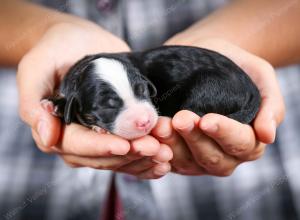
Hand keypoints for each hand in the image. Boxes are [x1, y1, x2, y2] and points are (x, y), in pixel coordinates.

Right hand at [17, 22, 171, 178]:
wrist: (78, 40)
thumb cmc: (54, 50)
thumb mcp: (35, 69)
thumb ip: (34, 104)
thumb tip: (47, 139)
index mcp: (57, 129)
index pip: (79, 146)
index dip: (102, 148)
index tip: (126, 145)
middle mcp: (78, 138)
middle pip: (104, 156)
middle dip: (130, 155)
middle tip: (156, 148)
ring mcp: (99, 136)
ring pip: (120, 158)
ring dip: (144, 159)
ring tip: (166, 154)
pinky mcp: (118, 129)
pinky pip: (132, 151)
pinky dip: (148, 158)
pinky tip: (166, 158)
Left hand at [151, 38, 284, 175]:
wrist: (201, 55)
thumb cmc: (233, 65)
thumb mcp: (259, 74)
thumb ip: (270, 104)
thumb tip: (268, 136)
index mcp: (248, 140)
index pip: (241, 144)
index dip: (225, 134)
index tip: (207, 119)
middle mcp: (224, 153)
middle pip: (212, 158)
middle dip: (195, 139)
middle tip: (180, 119)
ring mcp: (198, 156)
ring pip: (187, 163)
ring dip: (172, 146)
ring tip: (160, 126)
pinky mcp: (176, 154)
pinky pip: (167, 160)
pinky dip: (158, 151)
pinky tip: (149, 137)